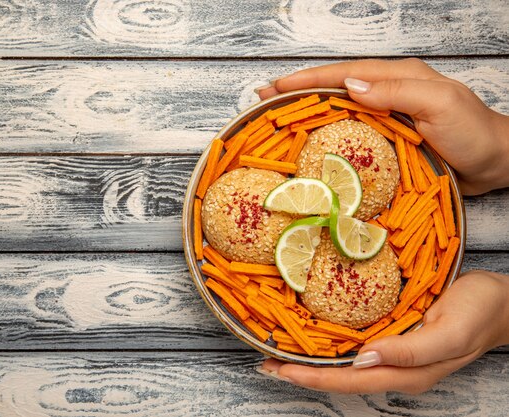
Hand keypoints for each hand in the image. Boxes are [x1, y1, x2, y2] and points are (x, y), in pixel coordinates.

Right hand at [256, 59, 508, 194]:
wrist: (495, 163)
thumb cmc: (473, 133)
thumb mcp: (439, 105)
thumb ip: (396, 91)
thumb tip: (349, 85)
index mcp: (397, 78)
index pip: (344, 73)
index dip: (308, 79)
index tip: (277, 87)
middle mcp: (386, 94)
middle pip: (334, 88)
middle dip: (298, 91)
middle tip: (263, 99)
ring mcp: (384, 117)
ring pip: (337, 110)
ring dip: (306, 112)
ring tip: (276, 118)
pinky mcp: (385, 140)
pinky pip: (348, 133)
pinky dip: (325, 134)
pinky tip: (308, 144)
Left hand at [257, 270, 508, 393]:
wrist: (502, 301)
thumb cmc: (480, 313)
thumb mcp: (450, 332)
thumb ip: (411, 351)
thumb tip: (365, 359)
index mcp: (406, 372)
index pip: (349, 381)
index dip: (312, 376)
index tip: (280, 368)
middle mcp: (395, 367)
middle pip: (340, 377)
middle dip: (302, 372)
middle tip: (266, 362)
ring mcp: (394, 354)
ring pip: (344, 364)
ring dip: (311, 360)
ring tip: (280, 354)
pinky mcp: (395, 336)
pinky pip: (356, 346)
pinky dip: (330, 345)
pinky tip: (316, 338)